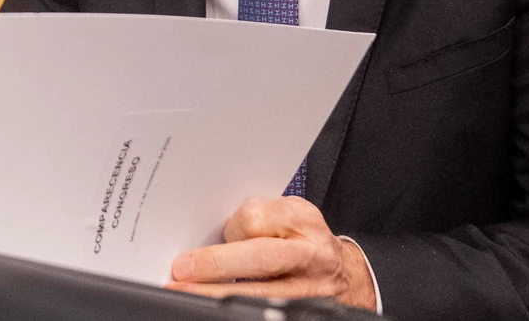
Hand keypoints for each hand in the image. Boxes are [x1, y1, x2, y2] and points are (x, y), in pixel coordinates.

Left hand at [168, 196, 376, 310]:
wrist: (346, 274)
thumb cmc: (305, 241)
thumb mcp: (289, 216)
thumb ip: (258, 220)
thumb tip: (209, 234)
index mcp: (301, 219)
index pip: (256, 218)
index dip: (231, 228)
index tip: (214, 235)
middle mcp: (309, 254)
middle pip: (261, 257)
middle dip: (217, 264)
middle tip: (182, 270)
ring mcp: (308, 287)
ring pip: (261, 292)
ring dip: (220, 293)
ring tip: (189, 292)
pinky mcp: (302, 311)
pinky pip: (265, 309)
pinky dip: (241, 308)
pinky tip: (218, 304)